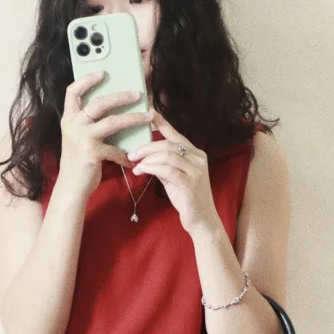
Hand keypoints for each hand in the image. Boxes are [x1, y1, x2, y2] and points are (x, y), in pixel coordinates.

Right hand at [58, 71, 139, 199]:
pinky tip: (132, 159)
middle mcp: (73, 125)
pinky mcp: (91, 153)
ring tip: (149, 116)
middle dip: (121, 96)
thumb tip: (115, 111)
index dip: (86, 79)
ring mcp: (81, 138)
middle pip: (99, 102)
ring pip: (112, 121)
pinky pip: (115, 149)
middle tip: (138, 94)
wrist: (71, 189)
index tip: (102, 71)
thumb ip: (90, 125)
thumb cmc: (79, 163)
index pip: (73, 92)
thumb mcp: (79, 139)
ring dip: (133, 118)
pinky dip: (126, 155)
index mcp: (69, 119)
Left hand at [126, 109, 221, 236]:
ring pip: (167, 154)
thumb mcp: (174, 178)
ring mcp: (195, 170)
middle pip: (168, 144)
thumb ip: (164, 165)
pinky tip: (141, 171)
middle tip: (131, 153)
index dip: (162, 123)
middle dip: (147, 147)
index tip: (148, 112)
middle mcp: (198, 158)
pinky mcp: (189, 183)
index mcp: (195, 154)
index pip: (176, 134)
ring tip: (135, 163)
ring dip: (147, 158)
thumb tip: (146, 157)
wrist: (202, 221)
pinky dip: (151, 168)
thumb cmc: (187, 200)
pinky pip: (167, 169)